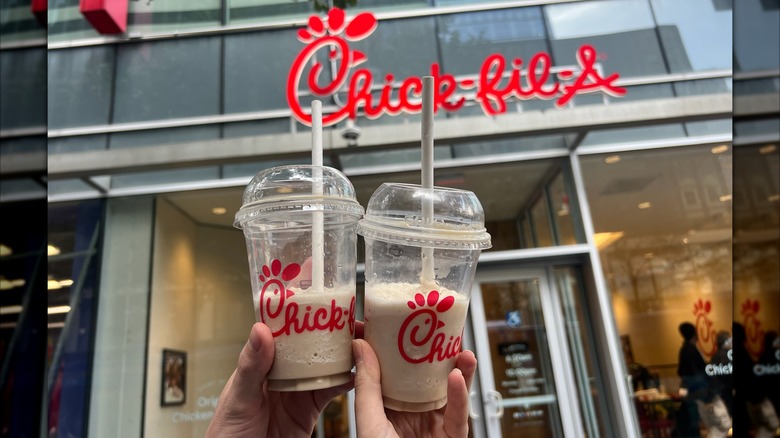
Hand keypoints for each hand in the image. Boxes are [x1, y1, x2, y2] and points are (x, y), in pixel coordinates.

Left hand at [206, 323, 352, 437]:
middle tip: (356, 323)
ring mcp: (297, 391)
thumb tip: (261, 329)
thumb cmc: (227, 432)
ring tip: (364, 344)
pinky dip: (347, 383)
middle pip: (311, 346)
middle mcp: (282, 372)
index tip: (325, 303)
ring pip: (326, 366)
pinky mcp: (309, 411)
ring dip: (345, 356)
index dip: (305, 316)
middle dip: (333, 334)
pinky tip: (359, 376)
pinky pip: (332, 393)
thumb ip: (251, 366)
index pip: (285, 331)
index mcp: (262, 361)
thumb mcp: (238, 397)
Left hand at [352, 339, 476, 437]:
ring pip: (453, 391)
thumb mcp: (369, 419)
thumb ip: (367, 385)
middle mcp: (416, 411)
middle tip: (444, 328)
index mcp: (392, 406)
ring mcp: (435, 423)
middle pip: (432, 375)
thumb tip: (360, 345)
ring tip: (462, 349)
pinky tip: (458, 376)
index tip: (402, 322)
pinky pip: (459, 414)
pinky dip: (460, 395)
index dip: (404, 346)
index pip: (400, 370)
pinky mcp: (452, 435)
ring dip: (460, 368)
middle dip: (441, 352)